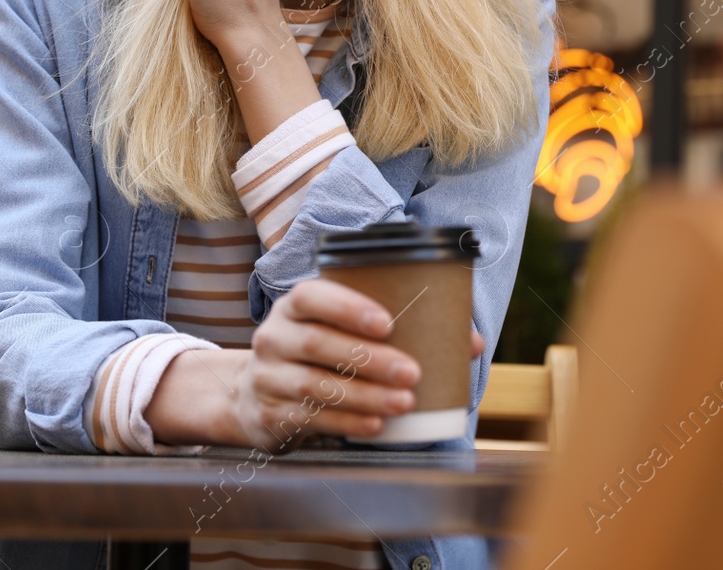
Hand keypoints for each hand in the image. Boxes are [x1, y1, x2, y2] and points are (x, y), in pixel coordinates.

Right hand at [226, 279, 484, 452]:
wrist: (254, 395)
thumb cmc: (319, 353)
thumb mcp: (341, 331)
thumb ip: (397, 328)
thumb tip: (469, 341)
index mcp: (295, 305)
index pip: (312, 297)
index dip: (348, 307)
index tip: (388, 322)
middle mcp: (275, 336)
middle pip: (317, 344)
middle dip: (369, 359)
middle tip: (412, 371)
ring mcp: (268, 376)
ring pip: (315, 385)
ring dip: (364, 395)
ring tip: (404, 402)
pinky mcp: (271, 413)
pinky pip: (311, 419)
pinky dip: (347, 423)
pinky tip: (376, 426)